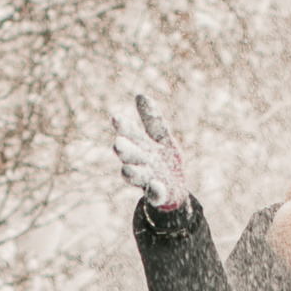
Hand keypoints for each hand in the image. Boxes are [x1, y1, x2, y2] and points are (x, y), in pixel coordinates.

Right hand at [111, 93, 187, 210]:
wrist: (175, 190)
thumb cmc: (163, 161)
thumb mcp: (161, 137)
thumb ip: (152, 119)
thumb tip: (139, 95)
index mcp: (141, 146)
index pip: (131, 133)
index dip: (124, 127)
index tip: (116, 117)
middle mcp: (141, 162)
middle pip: (130, 155)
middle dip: (124, 150)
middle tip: (117, 144)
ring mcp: (148, 179)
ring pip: (137, 176)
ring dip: (131, 173)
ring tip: (127, 170)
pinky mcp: (158, 195)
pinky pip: (155, 194)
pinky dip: (154, 190)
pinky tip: (156, 185)